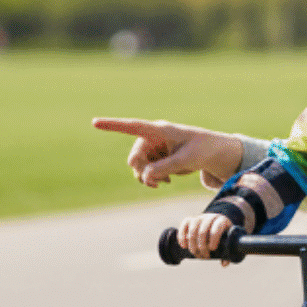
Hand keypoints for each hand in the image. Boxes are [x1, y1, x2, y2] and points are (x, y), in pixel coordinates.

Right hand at [90, 117, 244, 188]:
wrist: (212, 153)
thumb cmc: (202, 149)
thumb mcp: (186, 160)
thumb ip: (165, 167)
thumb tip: (146, 176)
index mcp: (160, 130)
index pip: (133, 126)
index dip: (113, 125)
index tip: (95, 122)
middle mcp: (152, 137)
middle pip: (134, 156)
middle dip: (141, 171)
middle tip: (155, 184)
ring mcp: (153, 148)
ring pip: (138, 166)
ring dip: (146, 177)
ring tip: (161, 184)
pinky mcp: (156, 157)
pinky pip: (145, 170)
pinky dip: (151, 179)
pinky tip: (163, 182)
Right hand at [178, 212, 235, 263]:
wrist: (216, 224)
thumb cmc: (223, 235)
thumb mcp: (228, 242)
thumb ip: (227, 253)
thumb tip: (224, 264)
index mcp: (222, 221)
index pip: (218, 226)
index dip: (214, 237)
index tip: (212, 249)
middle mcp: (211, 217)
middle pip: (203, 228)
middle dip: (202, 245)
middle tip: (203, 256)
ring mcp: (200, 217)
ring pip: (193, 226)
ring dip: (192, 241)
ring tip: (194, 252)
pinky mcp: (191, 219)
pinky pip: (185, 224)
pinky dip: (182, 235)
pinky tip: (183, 246)